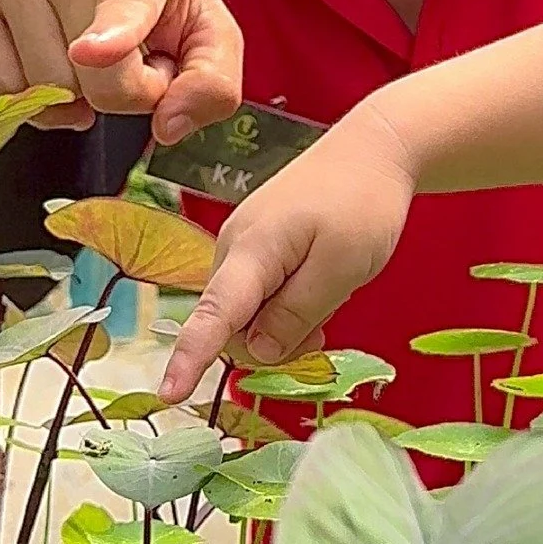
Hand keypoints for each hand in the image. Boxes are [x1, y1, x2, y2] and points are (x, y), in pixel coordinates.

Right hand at [0, 0, 243, 142]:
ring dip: (78, 95)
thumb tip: (167, 126)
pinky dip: (35, 98)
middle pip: (90, 76)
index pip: (127, 1)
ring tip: (93, 52)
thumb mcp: (210, 38)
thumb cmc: (163, 1)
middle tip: (130, 54)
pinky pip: (0, 88)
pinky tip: (56, 63)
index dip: (112, 33)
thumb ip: (211, 85)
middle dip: (121, 88)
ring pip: (43, 87)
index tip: (92, 52)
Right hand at [158, 110, 416, 402]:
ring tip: (331, 297)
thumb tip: (256, 353)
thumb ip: (296, 314)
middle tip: (323, 336)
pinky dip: (288, 305)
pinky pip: (261, 294)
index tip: (168, 395)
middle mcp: (234, 248)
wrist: (374, 148)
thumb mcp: (341, 267)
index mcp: (252, 251)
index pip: (213, 316)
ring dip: (284, 324)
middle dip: (270, 343)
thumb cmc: (363, 203)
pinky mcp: (260, 245)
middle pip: (233, 324)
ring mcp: (245, 245)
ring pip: (249, 313)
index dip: (190, 358)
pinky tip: (321, 289)